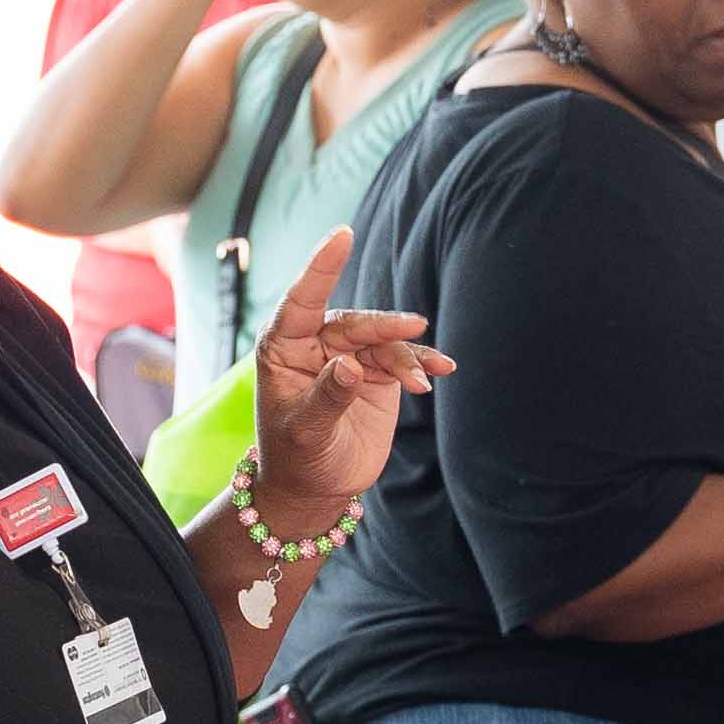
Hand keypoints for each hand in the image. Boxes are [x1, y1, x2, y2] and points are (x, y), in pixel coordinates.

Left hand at [237, 226, 448, 520]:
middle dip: (384, 325)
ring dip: (406, 354)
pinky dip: (421, 364)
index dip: (323, 266)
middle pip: (355, 321)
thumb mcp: (305, 431)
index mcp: (284, 347)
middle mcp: (315, 344)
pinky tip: (440, 371)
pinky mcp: (374, 375)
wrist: (316, 488)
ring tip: (425, 377)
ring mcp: (348, 357)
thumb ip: (328, 397)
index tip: (344, 235)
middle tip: (414, 328)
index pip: (303, 299)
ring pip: (383, 341)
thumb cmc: (296, 457)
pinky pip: (401, 359)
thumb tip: (350, 366)